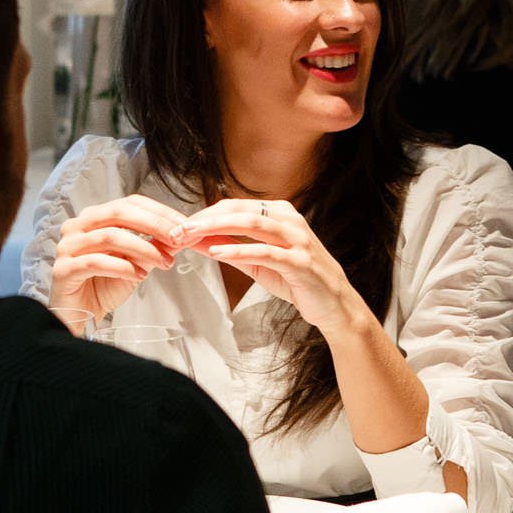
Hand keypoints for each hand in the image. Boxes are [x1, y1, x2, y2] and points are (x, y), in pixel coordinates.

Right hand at [45, 194, 185, 324]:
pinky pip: (95, 262)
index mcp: (95, 217)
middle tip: (178, 238)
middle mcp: (78, 226)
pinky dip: (122, 268)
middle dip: (154, 224)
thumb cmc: (103, 285)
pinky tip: (139, 276)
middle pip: (119, 213)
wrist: (79, 315)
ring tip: (164, 262)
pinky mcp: (63, 269)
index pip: (130, 203)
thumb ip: (153, 247)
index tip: (184, 224)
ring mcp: (67, 247)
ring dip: (143, 248)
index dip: (159, 212)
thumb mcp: (135, 263)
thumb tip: (183, 235)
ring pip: (110, 237)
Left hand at [177, 198, 371, 340]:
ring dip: (217, 228)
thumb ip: (233, 251)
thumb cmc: (298, 281)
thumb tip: (200, 243)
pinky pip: (265, 252)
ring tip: (191, 235)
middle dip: (205, 218)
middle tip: (178, 229)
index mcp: (279, 214)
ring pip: (252, 223)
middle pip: (239, 210)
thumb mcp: (259, 263)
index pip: (234, 206)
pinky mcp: (300, 262)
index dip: (205, 215)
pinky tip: (217, 251)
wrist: (334, 306)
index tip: (180, 226)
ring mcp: (297, 239)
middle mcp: (289, 220)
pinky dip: (239, 250)